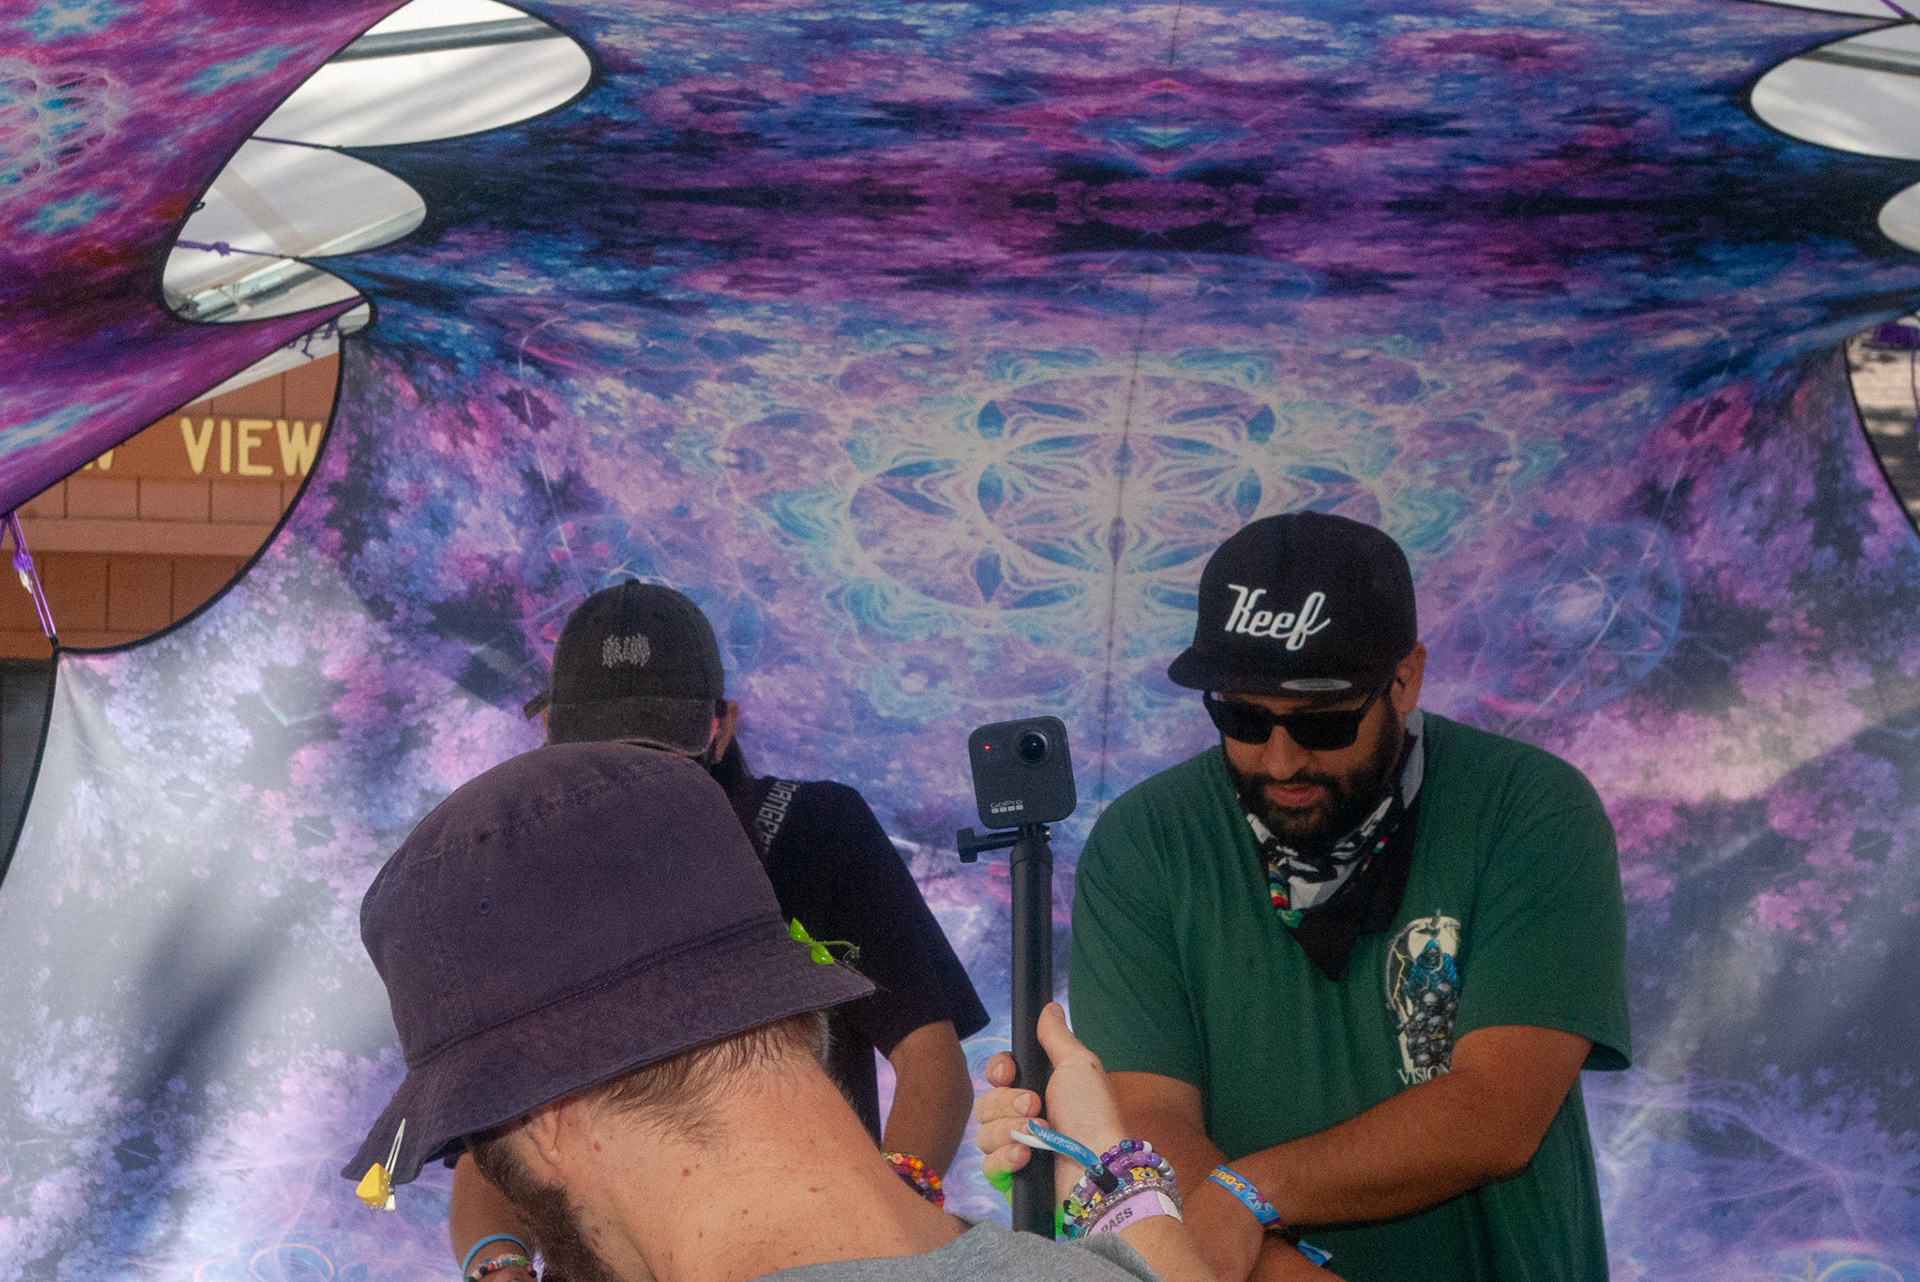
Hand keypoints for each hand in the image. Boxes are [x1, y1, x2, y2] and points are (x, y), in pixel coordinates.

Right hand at [974, 1002, 1128, 1199]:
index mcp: (1036, 1090)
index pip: (996, 1076)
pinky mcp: (1011, 1178)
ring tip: (1039, 1134)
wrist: (1097, 1165)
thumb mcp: (1077, 1065)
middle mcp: (1022, 1119)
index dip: (997, 1072)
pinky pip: (988, 1165)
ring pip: (983, 1134)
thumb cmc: (1093, 1114)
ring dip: (1010, 1131)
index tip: (1009, 1073)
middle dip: (1007, 1103)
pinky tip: (1026, 1158)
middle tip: (1035, 1106)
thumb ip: (1056, 1037)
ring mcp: (1015, 1149)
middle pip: (984, 1103)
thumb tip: (1049, 1007)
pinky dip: (1006, 1159)